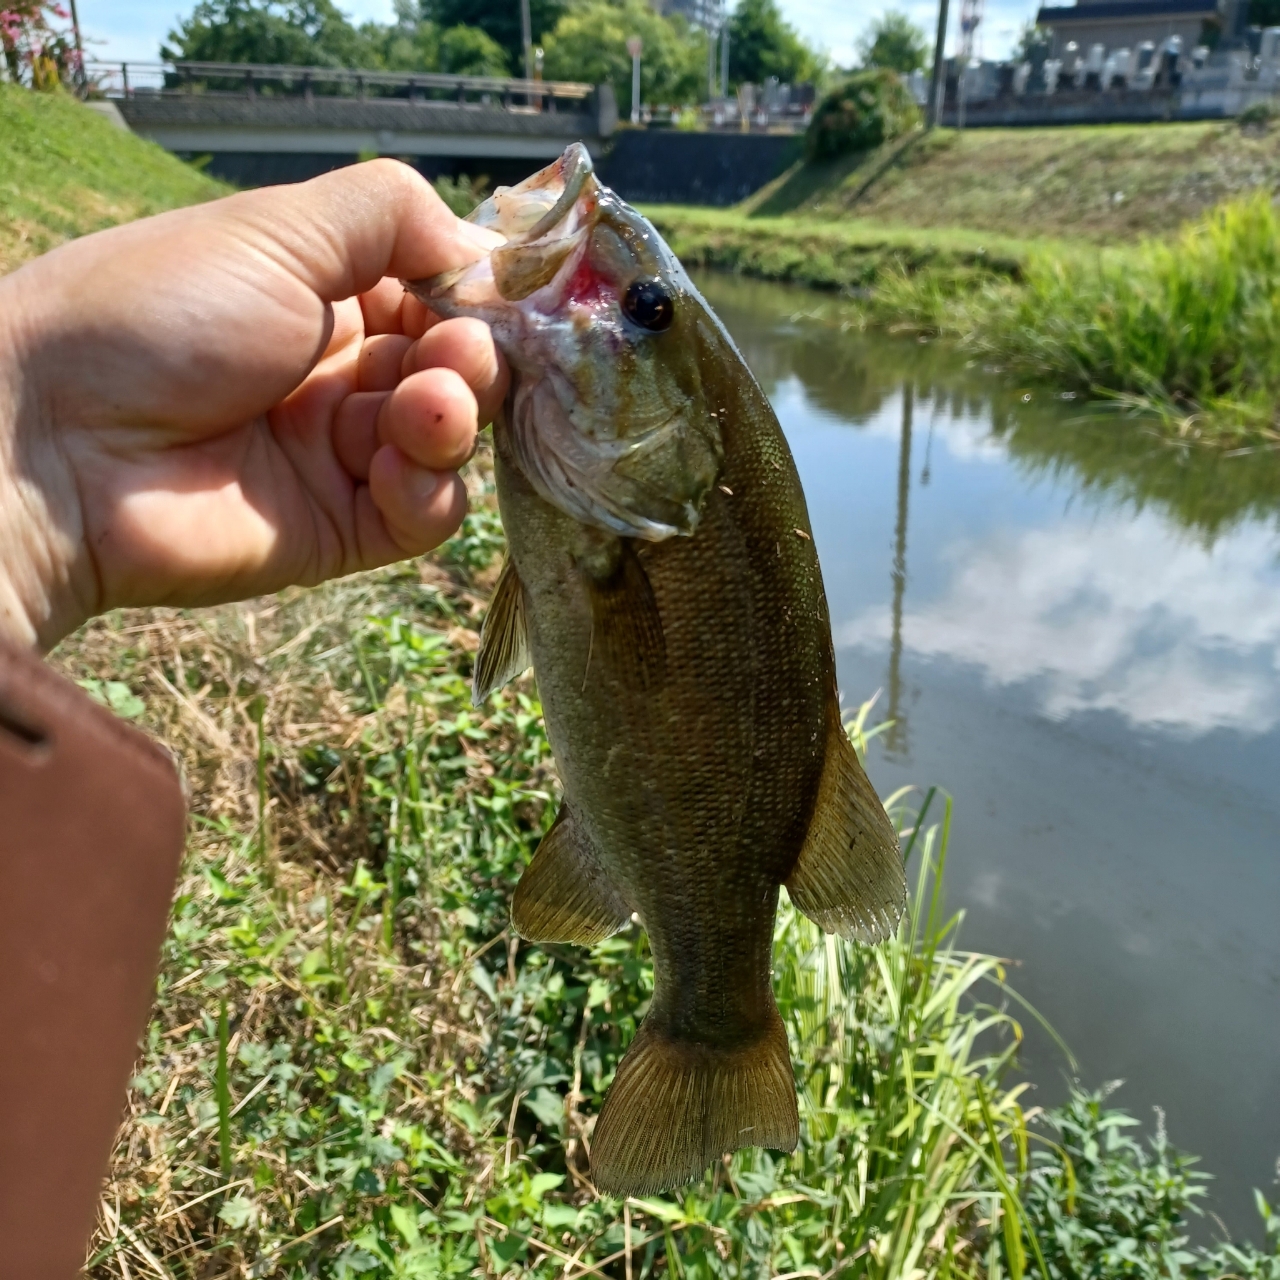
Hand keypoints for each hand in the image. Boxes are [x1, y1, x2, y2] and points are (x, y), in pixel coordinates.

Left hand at [0, 159, 506, 649]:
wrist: (57, 444)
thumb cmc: (156, 315)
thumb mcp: (275, 230)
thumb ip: (390, 214)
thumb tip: (484, 249)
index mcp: (325, 294)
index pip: (440, 293)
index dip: (480, 295)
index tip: (503, 295)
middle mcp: (340, 372)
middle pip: (460, 368)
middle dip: (474, 358)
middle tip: (455, 354)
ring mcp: (343, 453)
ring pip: (454, 440)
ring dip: (456, 417)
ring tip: (426, 406)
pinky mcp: (344, 528)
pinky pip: (428, 513)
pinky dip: (431, 487)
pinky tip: (397, 463)